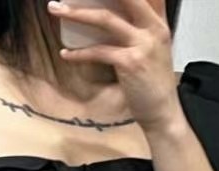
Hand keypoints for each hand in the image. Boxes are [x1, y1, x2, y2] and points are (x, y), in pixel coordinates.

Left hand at [48, 0, 180, 131]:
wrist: (163, 111)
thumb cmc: (154, 81)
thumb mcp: (154, 47)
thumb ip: (142, 26)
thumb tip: (116, 12)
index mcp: (158, 22)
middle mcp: (153, 28)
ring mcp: (142, 45)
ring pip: (105, 18)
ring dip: (76, 13)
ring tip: (56, 9)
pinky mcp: (130, 63)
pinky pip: (98, 51)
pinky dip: (79, 53)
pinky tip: (66, 53)